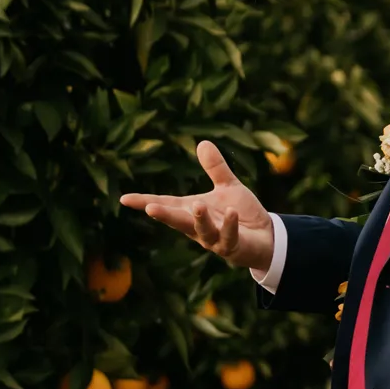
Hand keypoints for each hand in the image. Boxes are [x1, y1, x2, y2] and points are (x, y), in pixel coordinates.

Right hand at [118, 141, 275, 270]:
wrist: (265, 237)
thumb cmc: (241, 213)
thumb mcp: (227, 187)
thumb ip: (215, 168)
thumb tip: (202, 142)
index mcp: (192, 211)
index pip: (166, 204)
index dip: (145, 201)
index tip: (124, 198)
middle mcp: (198, 228)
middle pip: (178, 220)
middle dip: (165, 215)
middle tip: (149, 208)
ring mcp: (214, 239)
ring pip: (202, 231)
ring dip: (199, 219)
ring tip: (197, 205)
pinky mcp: (232, 246)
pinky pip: (228, 236)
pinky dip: (228, 225)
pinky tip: (231, 212)